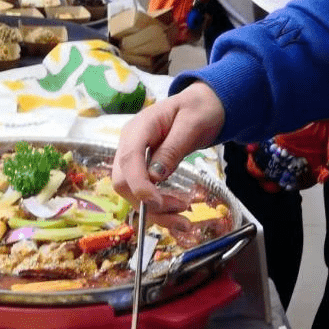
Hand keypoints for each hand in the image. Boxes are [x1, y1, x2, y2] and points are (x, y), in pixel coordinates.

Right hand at [112, 81, 224, 226]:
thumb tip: (155, 177)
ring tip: (184, 223)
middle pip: (124, 182)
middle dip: (148, 203)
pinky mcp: (143, 170)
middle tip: (181, 212)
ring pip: (132, 193)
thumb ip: (173, 148)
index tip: (157, 203)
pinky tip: (176, 219)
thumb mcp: (192, 124)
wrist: (203, 105)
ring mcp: (134, 158)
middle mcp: (130, 144)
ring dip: (155, 213)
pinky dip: (158, 210)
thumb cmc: (199, 109)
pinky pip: (144, 193)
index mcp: (139, 127)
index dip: (139, 185)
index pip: (128, 160)